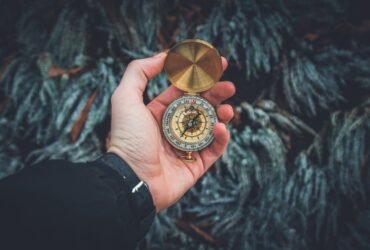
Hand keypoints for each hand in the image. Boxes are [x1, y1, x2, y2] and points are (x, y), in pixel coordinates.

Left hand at [108, 52, 234, 210]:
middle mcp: (174, 127)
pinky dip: (221, 138)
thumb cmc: (127, 138)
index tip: (216, 65)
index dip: (200, 78)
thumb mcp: (125, 98)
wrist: (131, 179)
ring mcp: (186, 146)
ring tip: (228, 109)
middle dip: (216, 94)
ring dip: (222, 115)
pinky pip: (214, 149)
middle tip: (229, 86)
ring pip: (211, 126)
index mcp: (159, 112)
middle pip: (201, 106)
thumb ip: (140, 72)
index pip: (184, 91)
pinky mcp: (196, 165)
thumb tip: (163, 56)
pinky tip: (221, 128)